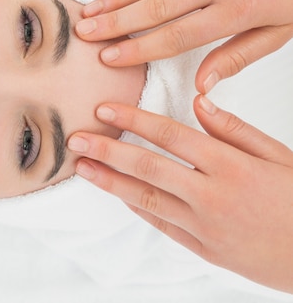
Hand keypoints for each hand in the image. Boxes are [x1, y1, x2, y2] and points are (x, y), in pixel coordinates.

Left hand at [67, 99, 292, 292]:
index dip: (134, 120)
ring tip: (83, 166)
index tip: (105, 110)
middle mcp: (211, 195)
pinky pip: (161, 223)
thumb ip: (234, 129)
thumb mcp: (278, 156)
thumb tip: (198, 101)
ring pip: (147, 197)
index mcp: (231, 165)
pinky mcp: (201, 248)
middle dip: (108, 150)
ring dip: (110, 181)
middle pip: (149, 166)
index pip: (171, 135)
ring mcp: (203, 225)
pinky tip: (114, 193)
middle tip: (76, 138)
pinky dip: (136, 206)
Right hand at [76, 0, 292, 92]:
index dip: (138, 48)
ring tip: (89, 10)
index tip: (110, 57)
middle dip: (114, 22)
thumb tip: (202, 86)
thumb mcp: (282, 31)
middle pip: (154, 6)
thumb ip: (237, 56)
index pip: (176, 35)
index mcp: (238, 8)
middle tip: (84, 34)